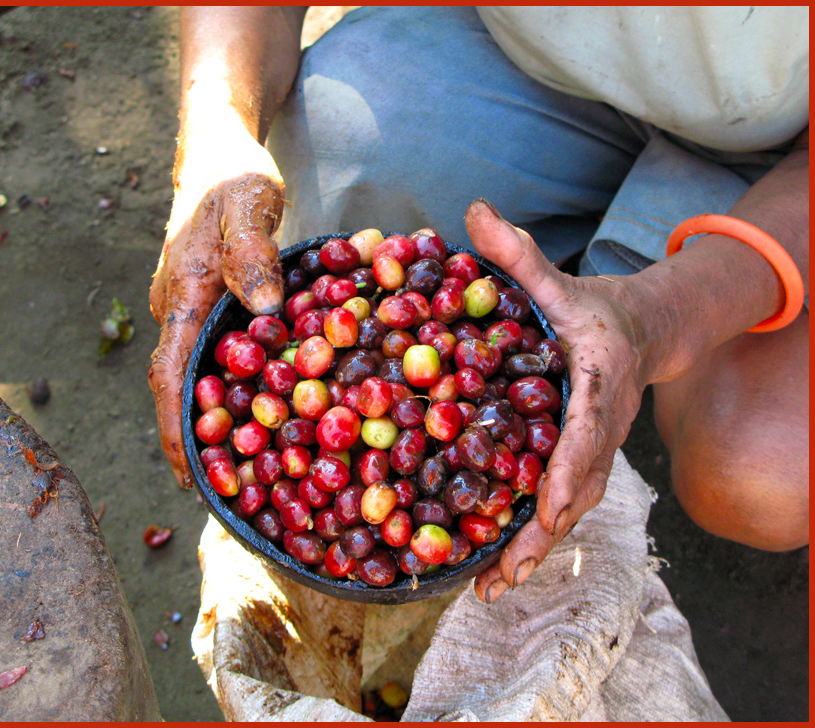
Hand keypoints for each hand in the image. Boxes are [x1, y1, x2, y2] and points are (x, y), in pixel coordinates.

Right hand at [148, 126, 284, 487]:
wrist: (217, 152)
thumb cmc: (231, 175)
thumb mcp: (247, 203)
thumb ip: (252, 252)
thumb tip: (262, 309)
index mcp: (180, 295)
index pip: (168, 377)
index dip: (176, 430)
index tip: (189, 478)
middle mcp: (180, 312)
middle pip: (181, 390)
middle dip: (198, 442)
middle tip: (228, 494)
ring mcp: (196, 311)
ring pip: (202, 378)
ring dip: (219, 422)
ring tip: (251, 471)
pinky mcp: (216, 306)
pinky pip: (222, 358)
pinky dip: (240, 390)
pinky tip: (270, 412)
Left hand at [464, 199, 649, 602]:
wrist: (641, 332)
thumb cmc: (593, 309)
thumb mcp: (558, 281)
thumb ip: (518, 253)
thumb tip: (472, 211)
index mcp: (598, 385)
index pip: (588, 433)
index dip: (569, 470)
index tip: (548, 506)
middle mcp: (602, 431)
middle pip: (577, 491)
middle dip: (542, 535)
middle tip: (503, 576)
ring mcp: (594, 454)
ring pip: (568, 510)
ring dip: (533, 549)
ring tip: (491, 589)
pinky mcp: (580, 464)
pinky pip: (558, 505)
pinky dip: (531, 536)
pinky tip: (494, 564)